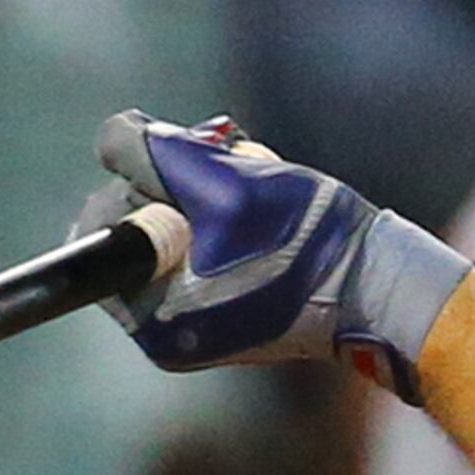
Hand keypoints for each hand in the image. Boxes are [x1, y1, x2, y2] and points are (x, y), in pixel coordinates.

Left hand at [82, 111, 472, 398]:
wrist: (375, 287)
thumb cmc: (302, 238)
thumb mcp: (220, 181)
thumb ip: (150, 153)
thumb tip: (111, 140)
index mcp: (150, 315)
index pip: (98, 230)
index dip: (136, 185)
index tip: (188, 180)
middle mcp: (163, 333)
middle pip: (135, 231)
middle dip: (176, 190)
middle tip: (231, 178)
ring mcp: (193, 330)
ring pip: (172, 237)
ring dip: (206, 199)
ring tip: (256, 194)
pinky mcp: (223, 319)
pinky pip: (201, 258)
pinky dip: (226, 227)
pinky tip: (263, 216)